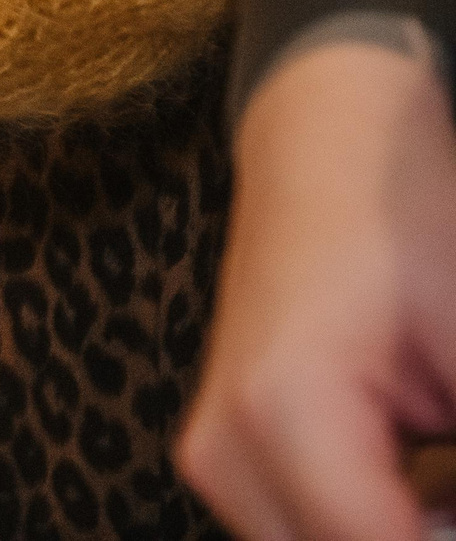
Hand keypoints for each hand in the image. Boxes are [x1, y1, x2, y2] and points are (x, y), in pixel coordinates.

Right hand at [178, 39, 455, 540]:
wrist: (322, 145)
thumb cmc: (405, 221)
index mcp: (283, 412)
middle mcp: (226, 448)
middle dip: (423, 536)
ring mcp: (215, 456)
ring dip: (396, 531)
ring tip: (445, 478)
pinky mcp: (224, 454)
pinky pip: (303, 533)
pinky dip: (372, 524)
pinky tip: (429, 483)